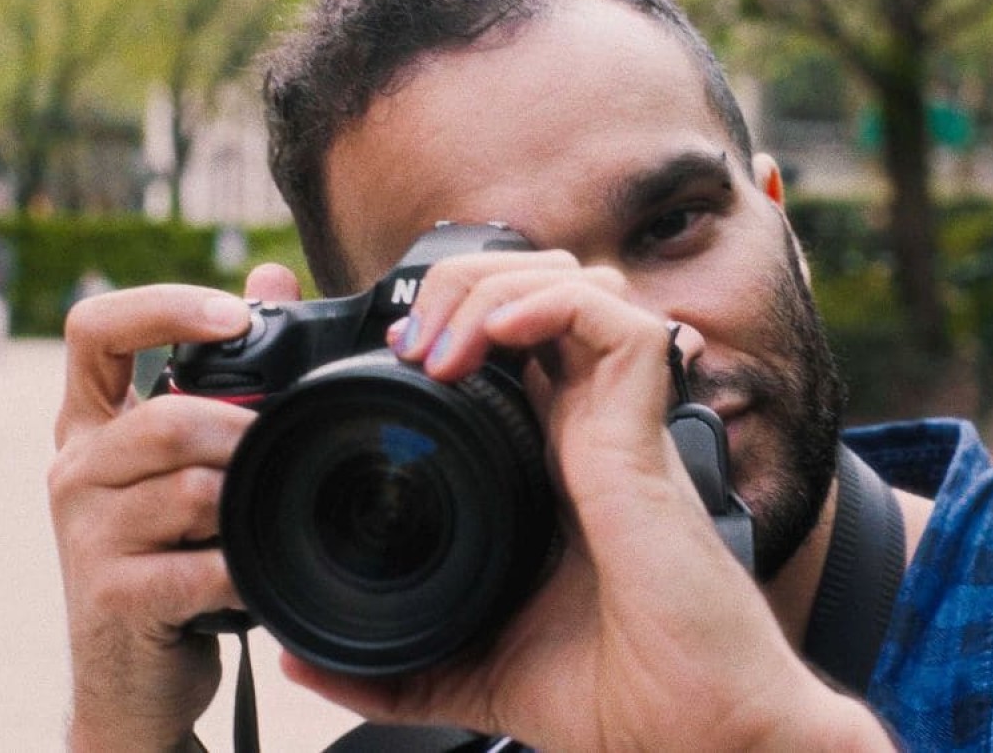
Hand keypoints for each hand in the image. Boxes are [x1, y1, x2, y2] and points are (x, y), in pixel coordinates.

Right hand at [49, 266, 300, 750]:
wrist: (135, 669)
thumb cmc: (173, 547)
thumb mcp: (187, 457)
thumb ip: (227, 371)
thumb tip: (272, 276)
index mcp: (94, 421)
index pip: (94, 329)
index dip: (164, 307)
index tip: (236, 314)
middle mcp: (78, 467)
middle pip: (167, 419)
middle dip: (246, 436)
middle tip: (289, 457)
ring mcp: (86, 533)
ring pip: (193, 491)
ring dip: (253, 504)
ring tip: (274, 518)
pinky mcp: (113, 595)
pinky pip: (204, 567)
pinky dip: (250, 568)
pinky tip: (264, 574)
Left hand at [281, 251, 891, 750]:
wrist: (695, 737)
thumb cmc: (614, 698)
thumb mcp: (469, 669)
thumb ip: (389, 667)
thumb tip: (297, 655)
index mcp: (548, 462)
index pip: (507, 344)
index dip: (451, 321)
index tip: (391, 360)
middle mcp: (586, 428)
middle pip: (535, 291)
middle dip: (460, 287)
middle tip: (410, 348)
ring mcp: (620, 423)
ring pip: (572, 284)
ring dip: (493, 288)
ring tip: (442, 349)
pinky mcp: (648, 431)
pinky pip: (614, 321)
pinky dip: (549, 306)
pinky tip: (494, 342)